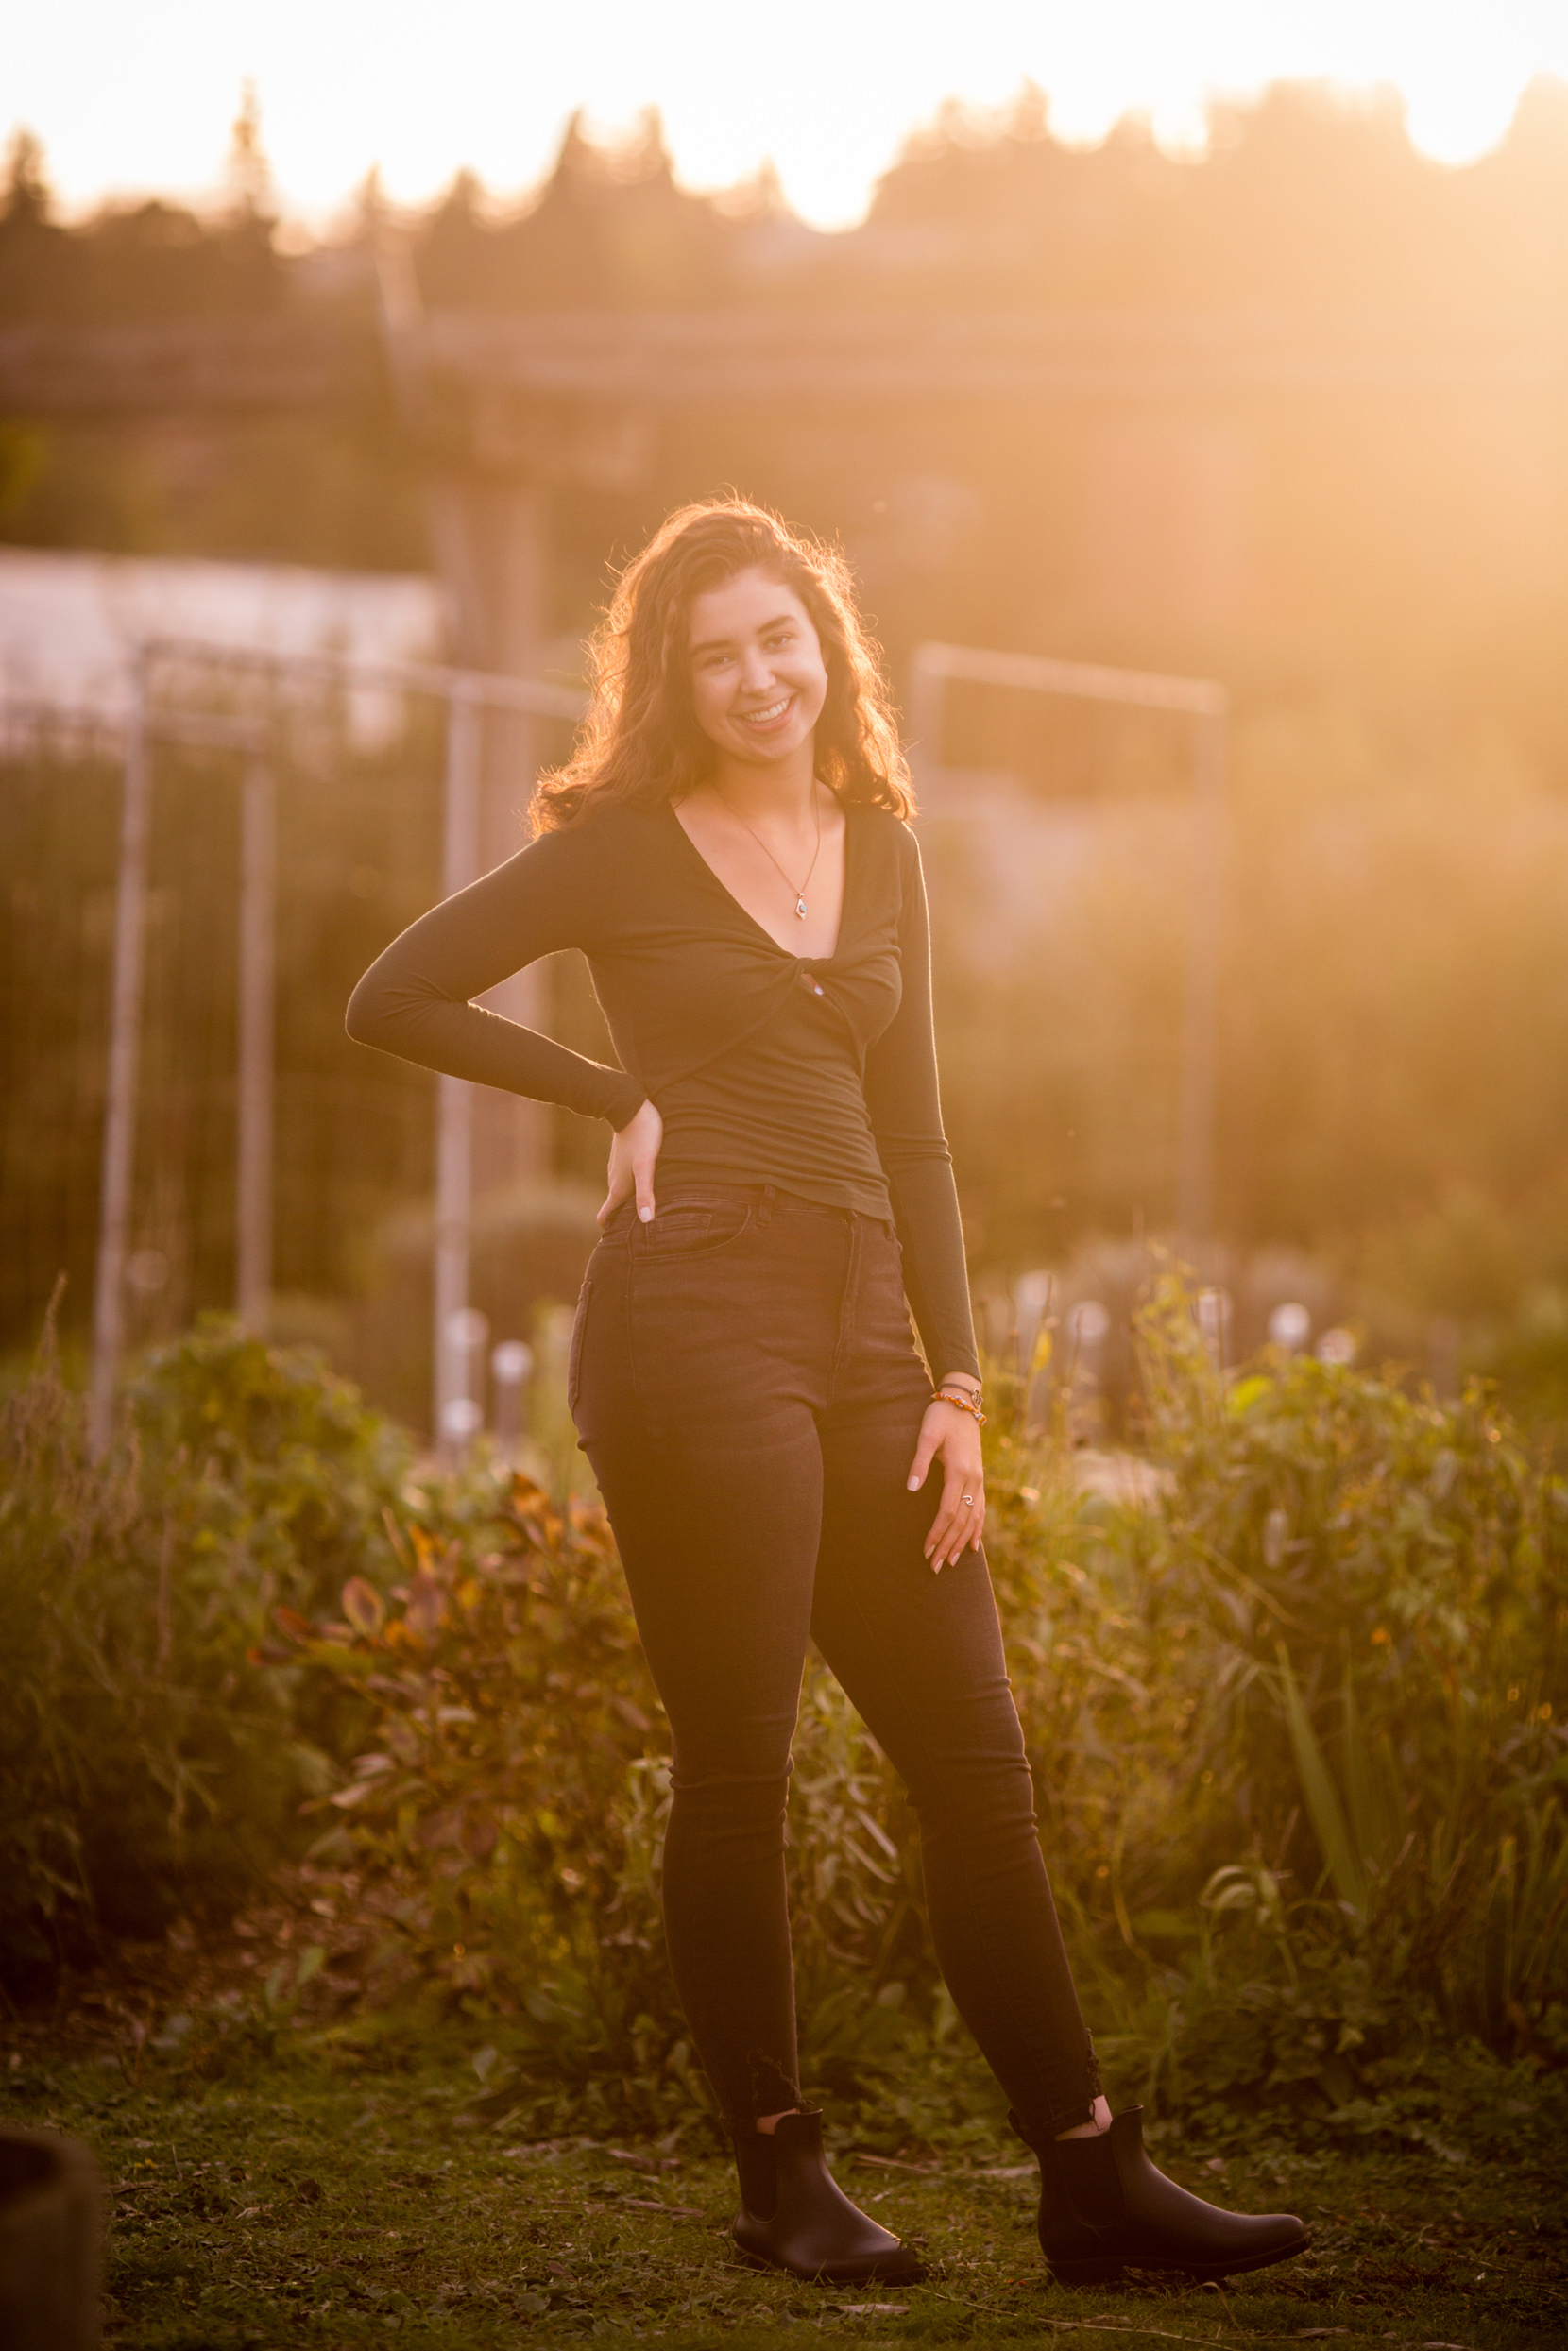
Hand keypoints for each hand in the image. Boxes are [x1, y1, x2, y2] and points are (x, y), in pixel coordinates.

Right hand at [599, 1099, 663, 1226]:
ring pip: (621, 1192)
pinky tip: (648, 1184)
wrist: (630, 1106)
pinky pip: (626, 1178)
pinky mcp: (623, 1157)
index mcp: (618, 1188)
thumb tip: (646, 1221)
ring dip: (630, 1203)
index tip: (621, 1241)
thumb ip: (646, 1192)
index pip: (605, 1217)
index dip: (611, 1230)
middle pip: (615, 1207)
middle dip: (623, 1220)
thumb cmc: (643, 1136)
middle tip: (642, 1230)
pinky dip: (633, 1187)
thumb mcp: (647, 1166)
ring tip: (648, 1209)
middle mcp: (615, 1181)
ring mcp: (617, 1168)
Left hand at [906, 1391, 985, 1571]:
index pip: (948, 1511)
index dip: (937, 1533)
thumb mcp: (926, 1435)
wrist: (963, 1403)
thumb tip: (911, 1488)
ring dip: (960, 1542)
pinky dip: (977, 1529)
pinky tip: (972, 1545)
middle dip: (947, 1545)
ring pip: (972, 1518)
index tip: (926, 1550)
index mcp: (959, 1470)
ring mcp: (979, 1479)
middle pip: (960, 1520)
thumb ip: (919, 1463)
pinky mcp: (980, 1478)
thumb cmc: (940, 1418)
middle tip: (934, 1567)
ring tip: (950, 1562)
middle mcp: (973, 1479)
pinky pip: (980, 1509)